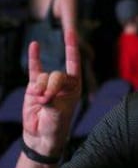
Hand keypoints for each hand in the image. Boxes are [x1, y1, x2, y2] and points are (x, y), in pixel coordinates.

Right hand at [22, 29, 81, 155]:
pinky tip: (34, 45)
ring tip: (40, 103)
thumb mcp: (57, 114)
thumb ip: (51, 99)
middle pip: (56, 74)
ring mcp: (48, 83)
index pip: (74, 64)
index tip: (70, 32)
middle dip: (50, 88)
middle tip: (46, 101)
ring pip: (42, 78)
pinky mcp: (34, 86)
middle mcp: (63, 83)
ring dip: (39, 91)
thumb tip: (42, 91)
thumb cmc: (55, 126)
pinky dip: (34, 58)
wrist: (42, 136)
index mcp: (75, 87)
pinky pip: (34, 70)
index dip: (71, 48)